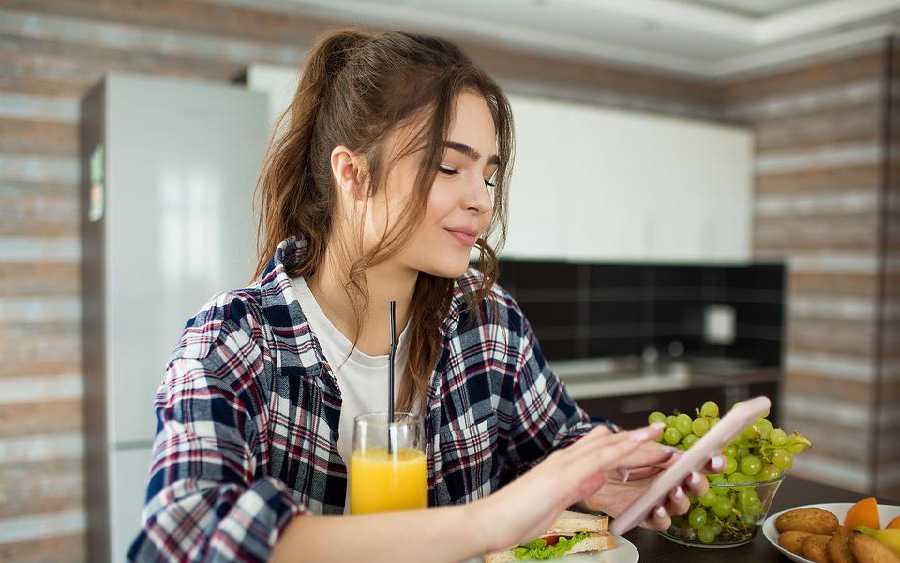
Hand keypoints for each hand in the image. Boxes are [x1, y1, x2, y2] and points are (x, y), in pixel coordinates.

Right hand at [470, 423, 665, 552]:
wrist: (491, 521)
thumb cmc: (516, 516)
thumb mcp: (555, 501)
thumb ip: (577, 487)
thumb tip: (597, 478)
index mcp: (562, 467)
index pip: (598, 450)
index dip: (621, 444)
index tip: (643, 441)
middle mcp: (564, 460)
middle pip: (605, 441)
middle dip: (633, 437)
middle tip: (659, 430)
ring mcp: (564, 466)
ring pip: (605, 444)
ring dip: (633, 438)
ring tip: (657, 431)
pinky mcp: (564, 476)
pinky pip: (598, 459)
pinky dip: (620, 450)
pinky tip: (636, 445)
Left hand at [581, 443, 725, 530]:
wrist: (586, 473)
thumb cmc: (610, 458)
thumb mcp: (628, 445)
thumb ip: (648, 445)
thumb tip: (667, 442)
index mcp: (670, 462)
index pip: (698, 462)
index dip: (712, 461)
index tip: (717, 459)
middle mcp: (669, 482)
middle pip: (695, 486)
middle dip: (699, 482)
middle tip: (692, 476)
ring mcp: (659, 499)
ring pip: (681, 505)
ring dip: (681, 498)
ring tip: (674, 490)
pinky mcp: (645, 515)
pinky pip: (660, 522)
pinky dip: (662, 516)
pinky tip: (658, 508)